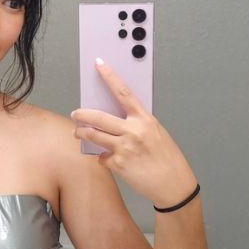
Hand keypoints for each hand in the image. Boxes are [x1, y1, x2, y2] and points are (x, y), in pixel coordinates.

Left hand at [71, 60, 197, 207]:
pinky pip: (102, 157)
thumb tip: (115, 120)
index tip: (99, 64)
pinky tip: (109, 160)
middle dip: (82, 114)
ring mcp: (125, 147)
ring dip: (82, 133)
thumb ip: (136, 125)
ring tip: (78, 133)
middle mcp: (134, 130)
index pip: (123, 92)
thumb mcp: (156, 134)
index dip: (109, 77)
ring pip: (94, 136)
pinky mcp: (119, 164)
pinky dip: (103, 158)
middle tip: (75, 114)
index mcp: (145, 119)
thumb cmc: (167, 158)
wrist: (173, 184)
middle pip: (99, 117)